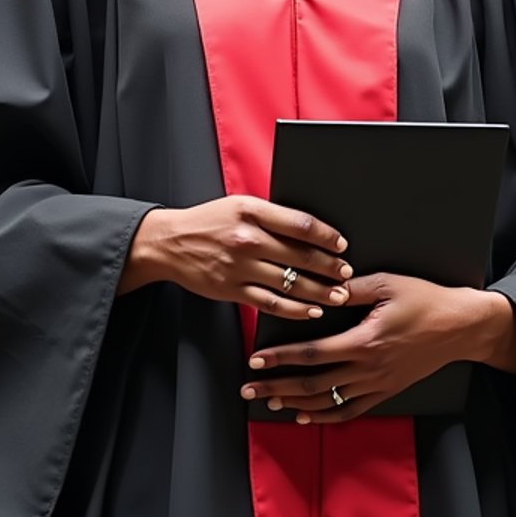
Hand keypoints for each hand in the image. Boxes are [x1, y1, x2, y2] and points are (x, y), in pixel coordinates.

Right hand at [120, 196, 352, 317]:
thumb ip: (271, 216)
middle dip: (329, 267)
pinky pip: (271, 302)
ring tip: (338, 296)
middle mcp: (247, 238)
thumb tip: (309, 230)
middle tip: (347, 274)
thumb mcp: (239, 205)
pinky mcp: (232, 289)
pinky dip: (294, 309)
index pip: (300, 224)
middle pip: (300, 255)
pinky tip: (311, 311)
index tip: (341, 244)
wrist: (168, 243)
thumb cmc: (208, 221)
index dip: (326, 236)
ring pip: (290, 281)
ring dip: (319, 291)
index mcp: (252, 211)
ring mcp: (239, 266)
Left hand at [239, 272, 507, 421]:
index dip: (282, 358)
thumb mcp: (388, 283)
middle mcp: (368, 367)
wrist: (459, 327)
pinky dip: (325, 416)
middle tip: (249, 389)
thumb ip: (352, 288)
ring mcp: (377, 383)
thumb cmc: (424, 300)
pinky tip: (305, 416)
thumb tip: (322, 288)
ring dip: (296, 403)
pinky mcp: (386, 391)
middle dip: (277, 386)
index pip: (313, 353)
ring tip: (270, 402)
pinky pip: (350, 410)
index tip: (256, 360)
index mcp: (365, 340)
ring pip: (328, 401)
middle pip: (313, 383)